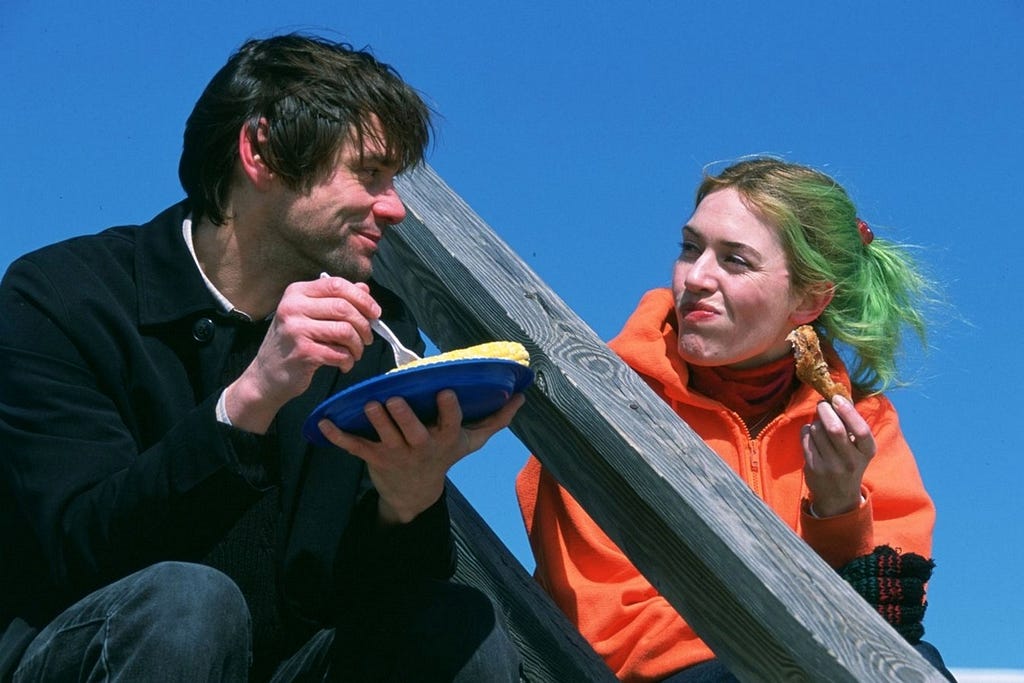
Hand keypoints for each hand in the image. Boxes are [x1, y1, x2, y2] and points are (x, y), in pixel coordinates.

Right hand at [225, 275, 380, 432]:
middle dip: (364, 325)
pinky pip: (339, 353)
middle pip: (344, 307)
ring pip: (345, 331)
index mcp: (296, 292)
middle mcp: (293, 307)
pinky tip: (344, 365)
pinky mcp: (303, 353)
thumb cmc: (292, 343)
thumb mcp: (309, 315)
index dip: (362, 298)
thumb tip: (364, 288)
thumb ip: (335, 300)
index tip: (375, 313)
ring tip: (355, 353)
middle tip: (367, 338)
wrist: (266, 376)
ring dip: (358, 346)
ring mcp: (296, 330)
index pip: (336, 284)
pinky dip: (348, 361)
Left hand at [317, 389, 525, 523]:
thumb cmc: (445, 455)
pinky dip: (337, 436)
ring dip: (375, 421)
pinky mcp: (373, 458)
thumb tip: (522, 396)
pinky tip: (323, 423)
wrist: (414, 493)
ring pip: (385, 436)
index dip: (448, 411)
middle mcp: (421, 447)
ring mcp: (396, 454)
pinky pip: (354, 447)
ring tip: (368, 403)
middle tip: (395, 399)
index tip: (446, 392)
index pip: (450, 425)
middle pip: (414, 432)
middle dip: (404, 417)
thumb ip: (496, 419)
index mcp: (445, 440)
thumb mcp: (472, 441)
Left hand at [800, 394, 875, 517]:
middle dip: (825, 411)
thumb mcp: (859, 448)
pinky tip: (811, 434)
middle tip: (822, 404)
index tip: (836, 398)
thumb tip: (838, 396)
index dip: (848, 412)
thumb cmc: (849, 462)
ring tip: (820, 425)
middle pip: (835, 429)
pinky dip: (806, 430)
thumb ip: (852, 426)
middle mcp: (851, 461)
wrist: (838, 496)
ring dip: (816, 422)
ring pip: (817, 431)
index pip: (861, 430)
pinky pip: (806, 438)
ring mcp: (831, 466)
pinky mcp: (814, 468)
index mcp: (867, 452)